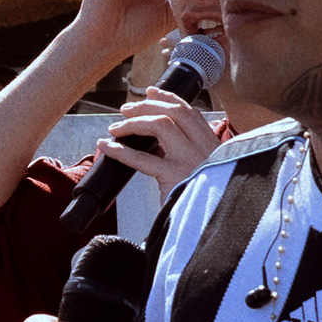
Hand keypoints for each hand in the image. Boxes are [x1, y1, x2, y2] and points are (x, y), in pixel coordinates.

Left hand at [102, 88, 226, 198]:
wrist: (211, 229)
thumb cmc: (204, 203)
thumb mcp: (204, 174)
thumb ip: (187, 157)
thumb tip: (157, 144)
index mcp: (213, 147)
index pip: (190, 112)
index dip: (169, 97)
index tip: (151, 91)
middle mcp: (206, 149)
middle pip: (175, 112)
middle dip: (147, 105)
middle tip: (125, 110)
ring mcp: (192, 161)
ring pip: (161, 125)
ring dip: (133, 123)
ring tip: (115, 128)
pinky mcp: (176, 178)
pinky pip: (143, 159)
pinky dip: (121, 150)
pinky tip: (107, 147)